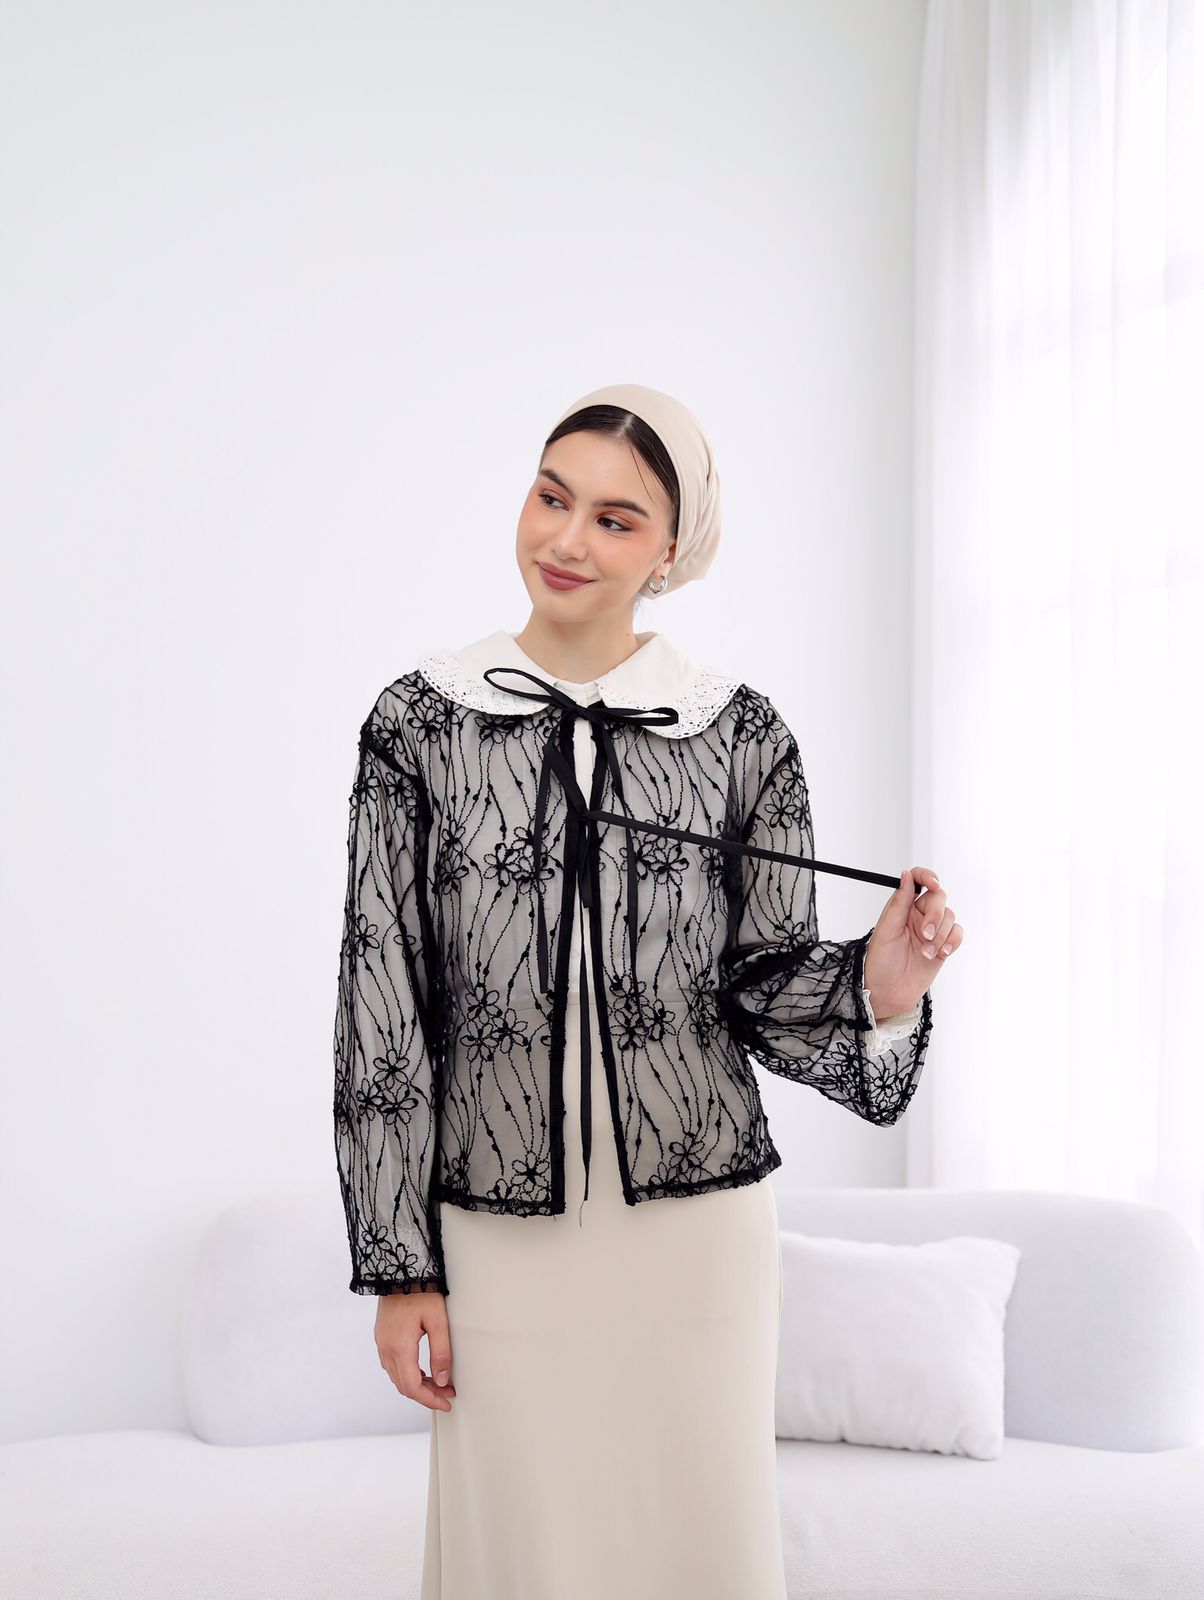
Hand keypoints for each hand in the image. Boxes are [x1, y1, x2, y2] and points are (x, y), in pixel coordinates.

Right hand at [375, 1289, 455, 1411]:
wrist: (399, 1270)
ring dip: (417, 1385)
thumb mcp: (438, 1320)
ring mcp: (381, 1343)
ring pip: (397, 1377)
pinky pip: (392, 1365)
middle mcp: (386, 1349)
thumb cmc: (421, 1292)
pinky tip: (423, 1371)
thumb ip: (441, 1352)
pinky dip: (408, 1374)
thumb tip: (443, 1380)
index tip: (446, 1403)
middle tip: (447, 1394)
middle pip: (404, 1386)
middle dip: (426, 1394)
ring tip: (439, 1383)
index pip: (413, 1387)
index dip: (430, 1400)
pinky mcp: (382, 1337)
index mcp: (400, 1347)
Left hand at [863, 866, 961, 1016]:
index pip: (918, 880)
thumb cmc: (880, 962)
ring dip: (941, 935)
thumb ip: (899, 903)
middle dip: (936, 915)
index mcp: (902, 907)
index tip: (933, 883)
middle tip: (926, 934)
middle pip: (939, 898)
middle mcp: (918, 915)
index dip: (927, 876)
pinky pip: (957, 933)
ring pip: (950, 917)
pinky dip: (952, 942)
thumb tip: (906, 875)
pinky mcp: (943, 945)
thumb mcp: (886, 930)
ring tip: (926, 952)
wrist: (889, 992)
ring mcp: (932, 930)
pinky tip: (940, 953)